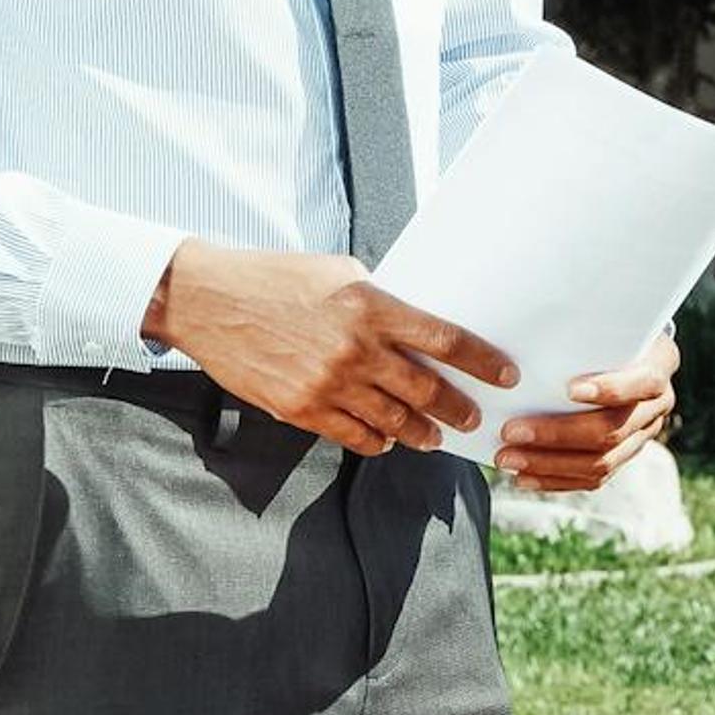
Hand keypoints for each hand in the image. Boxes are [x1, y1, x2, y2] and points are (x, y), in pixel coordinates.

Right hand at [143, 242, 514, 455]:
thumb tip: (416, 325)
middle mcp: (355, 349)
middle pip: (427, 390)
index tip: (505, 374)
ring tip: (436, 436)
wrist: (210, 301)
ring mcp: (327, 383)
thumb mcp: (338, 272)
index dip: (483, 362)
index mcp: (371, 307)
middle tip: (474, 417)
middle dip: (458, 408)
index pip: (445, 340)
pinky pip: (352, 435)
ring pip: (393, 421)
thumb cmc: (277, 279)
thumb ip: (379, 302)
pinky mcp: (300, 408)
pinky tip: (387, 441)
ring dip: (422, 433)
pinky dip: (376, 441)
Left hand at [494, 331, 681, 493]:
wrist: (629, 351)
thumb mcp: (605, 321)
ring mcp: (643, 435)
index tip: (568, 389)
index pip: (641, 383)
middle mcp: (658, 405)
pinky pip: (593, 480)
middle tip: (511, 431)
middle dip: (557, 434)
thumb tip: (533, 323)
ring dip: (549, 464)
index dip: (609, 389)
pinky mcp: (624, 456)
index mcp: (659, 366)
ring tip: (508, 458)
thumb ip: (584, 327)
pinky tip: (523, 477)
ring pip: (601, 463)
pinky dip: (555, 481)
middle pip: (612, 430)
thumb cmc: (606, 332)